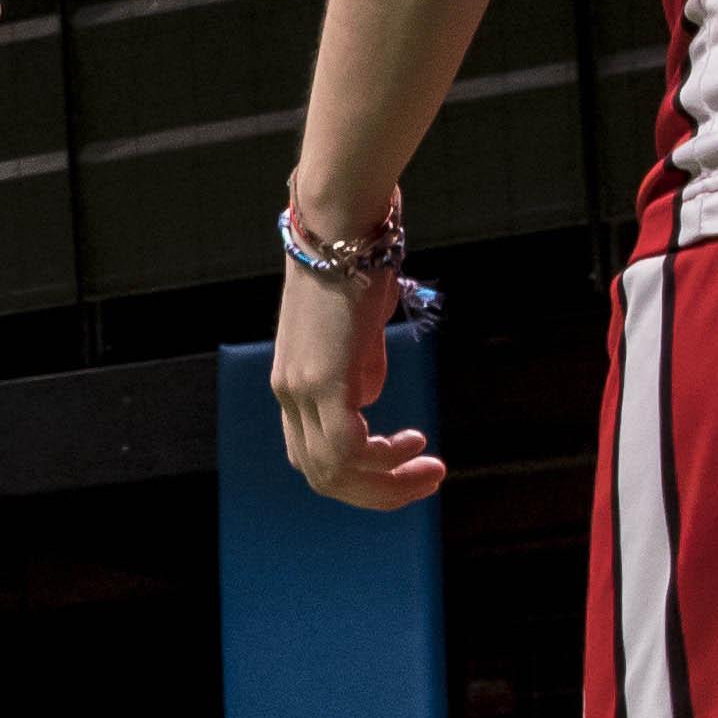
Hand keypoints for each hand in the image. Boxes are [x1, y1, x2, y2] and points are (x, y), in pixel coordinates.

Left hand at [273, 258, 442, 509]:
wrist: (341, 225)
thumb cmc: (355, 265)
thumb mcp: (359, 328)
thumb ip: (361, 367)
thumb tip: (368, 400)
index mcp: (293, 383)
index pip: (312, 455)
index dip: (357, 475)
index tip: (404, 461)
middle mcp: (288, 393)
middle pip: (321, 476)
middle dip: (378, 492)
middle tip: (426, 479)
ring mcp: (300, 389)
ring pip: (333, 472)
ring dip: (386, 483)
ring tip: (429, 468)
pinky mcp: (321, 380)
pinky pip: (347, 449)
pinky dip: (383, 461)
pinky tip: (413, 445)